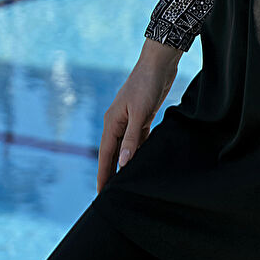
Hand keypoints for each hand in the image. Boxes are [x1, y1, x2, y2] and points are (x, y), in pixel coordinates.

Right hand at [97, 38, 182, 193]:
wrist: (158, 64)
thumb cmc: (146, 85)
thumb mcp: (139, 114)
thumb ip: (131, 139)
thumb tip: (122, 162)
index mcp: (111, 123)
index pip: (106, 156)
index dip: (104, 175)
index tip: (101, 194)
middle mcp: (117, 123)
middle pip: (112, 154)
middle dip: (110, 173)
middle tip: (110, 195)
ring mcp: (128, 120)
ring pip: (125, 148)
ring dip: (124, 164)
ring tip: (125, 183)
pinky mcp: (141, 117)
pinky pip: (137, 140)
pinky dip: (137, 151)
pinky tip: (141, 162)